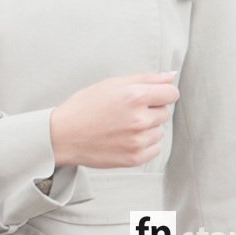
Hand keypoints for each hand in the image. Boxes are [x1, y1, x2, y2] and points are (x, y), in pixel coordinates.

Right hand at [50, 72, 178, 168]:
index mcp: (134, 96)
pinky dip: (144, 143)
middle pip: (165, 112)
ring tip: (124, 124)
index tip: (151, 95)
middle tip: (128, 109)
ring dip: (148, 127)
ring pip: (160, 131)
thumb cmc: (85, 106)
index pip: (171, 93)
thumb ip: (146, 78)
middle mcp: (139, 119)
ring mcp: (138, 141)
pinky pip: (155, 148)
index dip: (161, 92)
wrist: (64, 135)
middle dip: (151, 109)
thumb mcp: (112, 83)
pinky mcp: (135, 158)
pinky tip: (125, 137)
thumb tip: (171, 76)